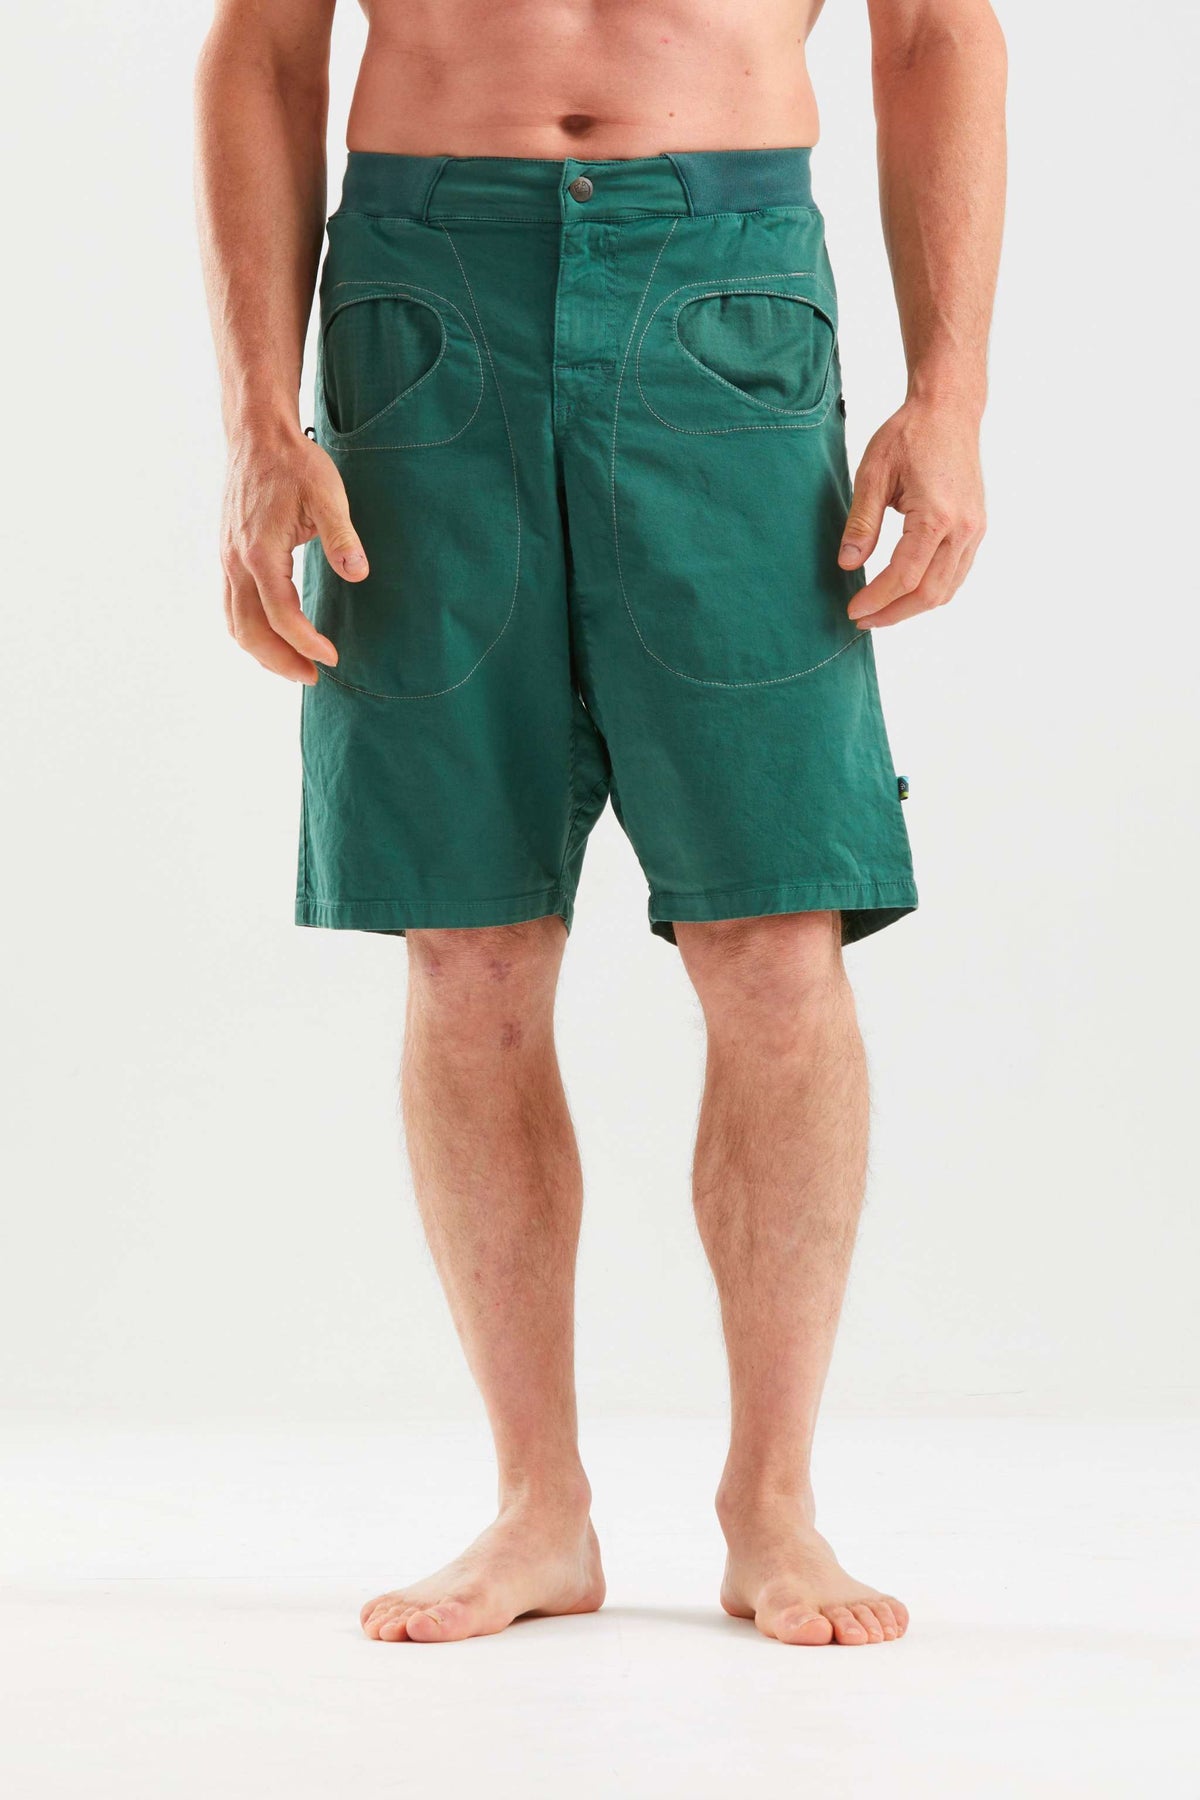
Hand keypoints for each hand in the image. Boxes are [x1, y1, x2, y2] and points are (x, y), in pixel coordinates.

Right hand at [220, 427, 368, 681]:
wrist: (257, 435)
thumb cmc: (295, 464)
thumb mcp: (327, 494)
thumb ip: (341, 536)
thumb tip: (357, 573)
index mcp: (260, 553)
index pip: (281, 616)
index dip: (306, 642)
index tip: (332, 657)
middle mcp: (236, 561)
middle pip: (250, 631)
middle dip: (281, 661)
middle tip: (313, 678)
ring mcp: (227, 560)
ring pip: (234, 623)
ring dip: (262, 652)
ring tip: (295, 667)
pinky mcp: (228, 556)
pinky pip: (230, 606)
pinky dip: (249, 631)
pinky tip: (273, 637)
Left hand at [838, 399, 985, 628]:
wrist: (948, 411)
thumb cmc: (909, 435)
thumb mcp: (873, 474)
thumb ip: (861, 524)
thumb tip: (847, 565)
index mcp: (936, 516)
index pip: (904, 576)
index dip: (876, 599)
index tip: (852, 610)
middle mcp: (963, 529)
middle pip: (930, 593)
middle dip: (894, 614)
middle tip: (863, 621)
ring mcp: (975, 530)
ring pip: (947, 590)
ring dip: (913, 608)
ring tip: (881, 612)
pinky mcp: (977, 529)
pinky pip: (956, 574)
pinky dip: (931, 591)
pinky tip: (905, 592)